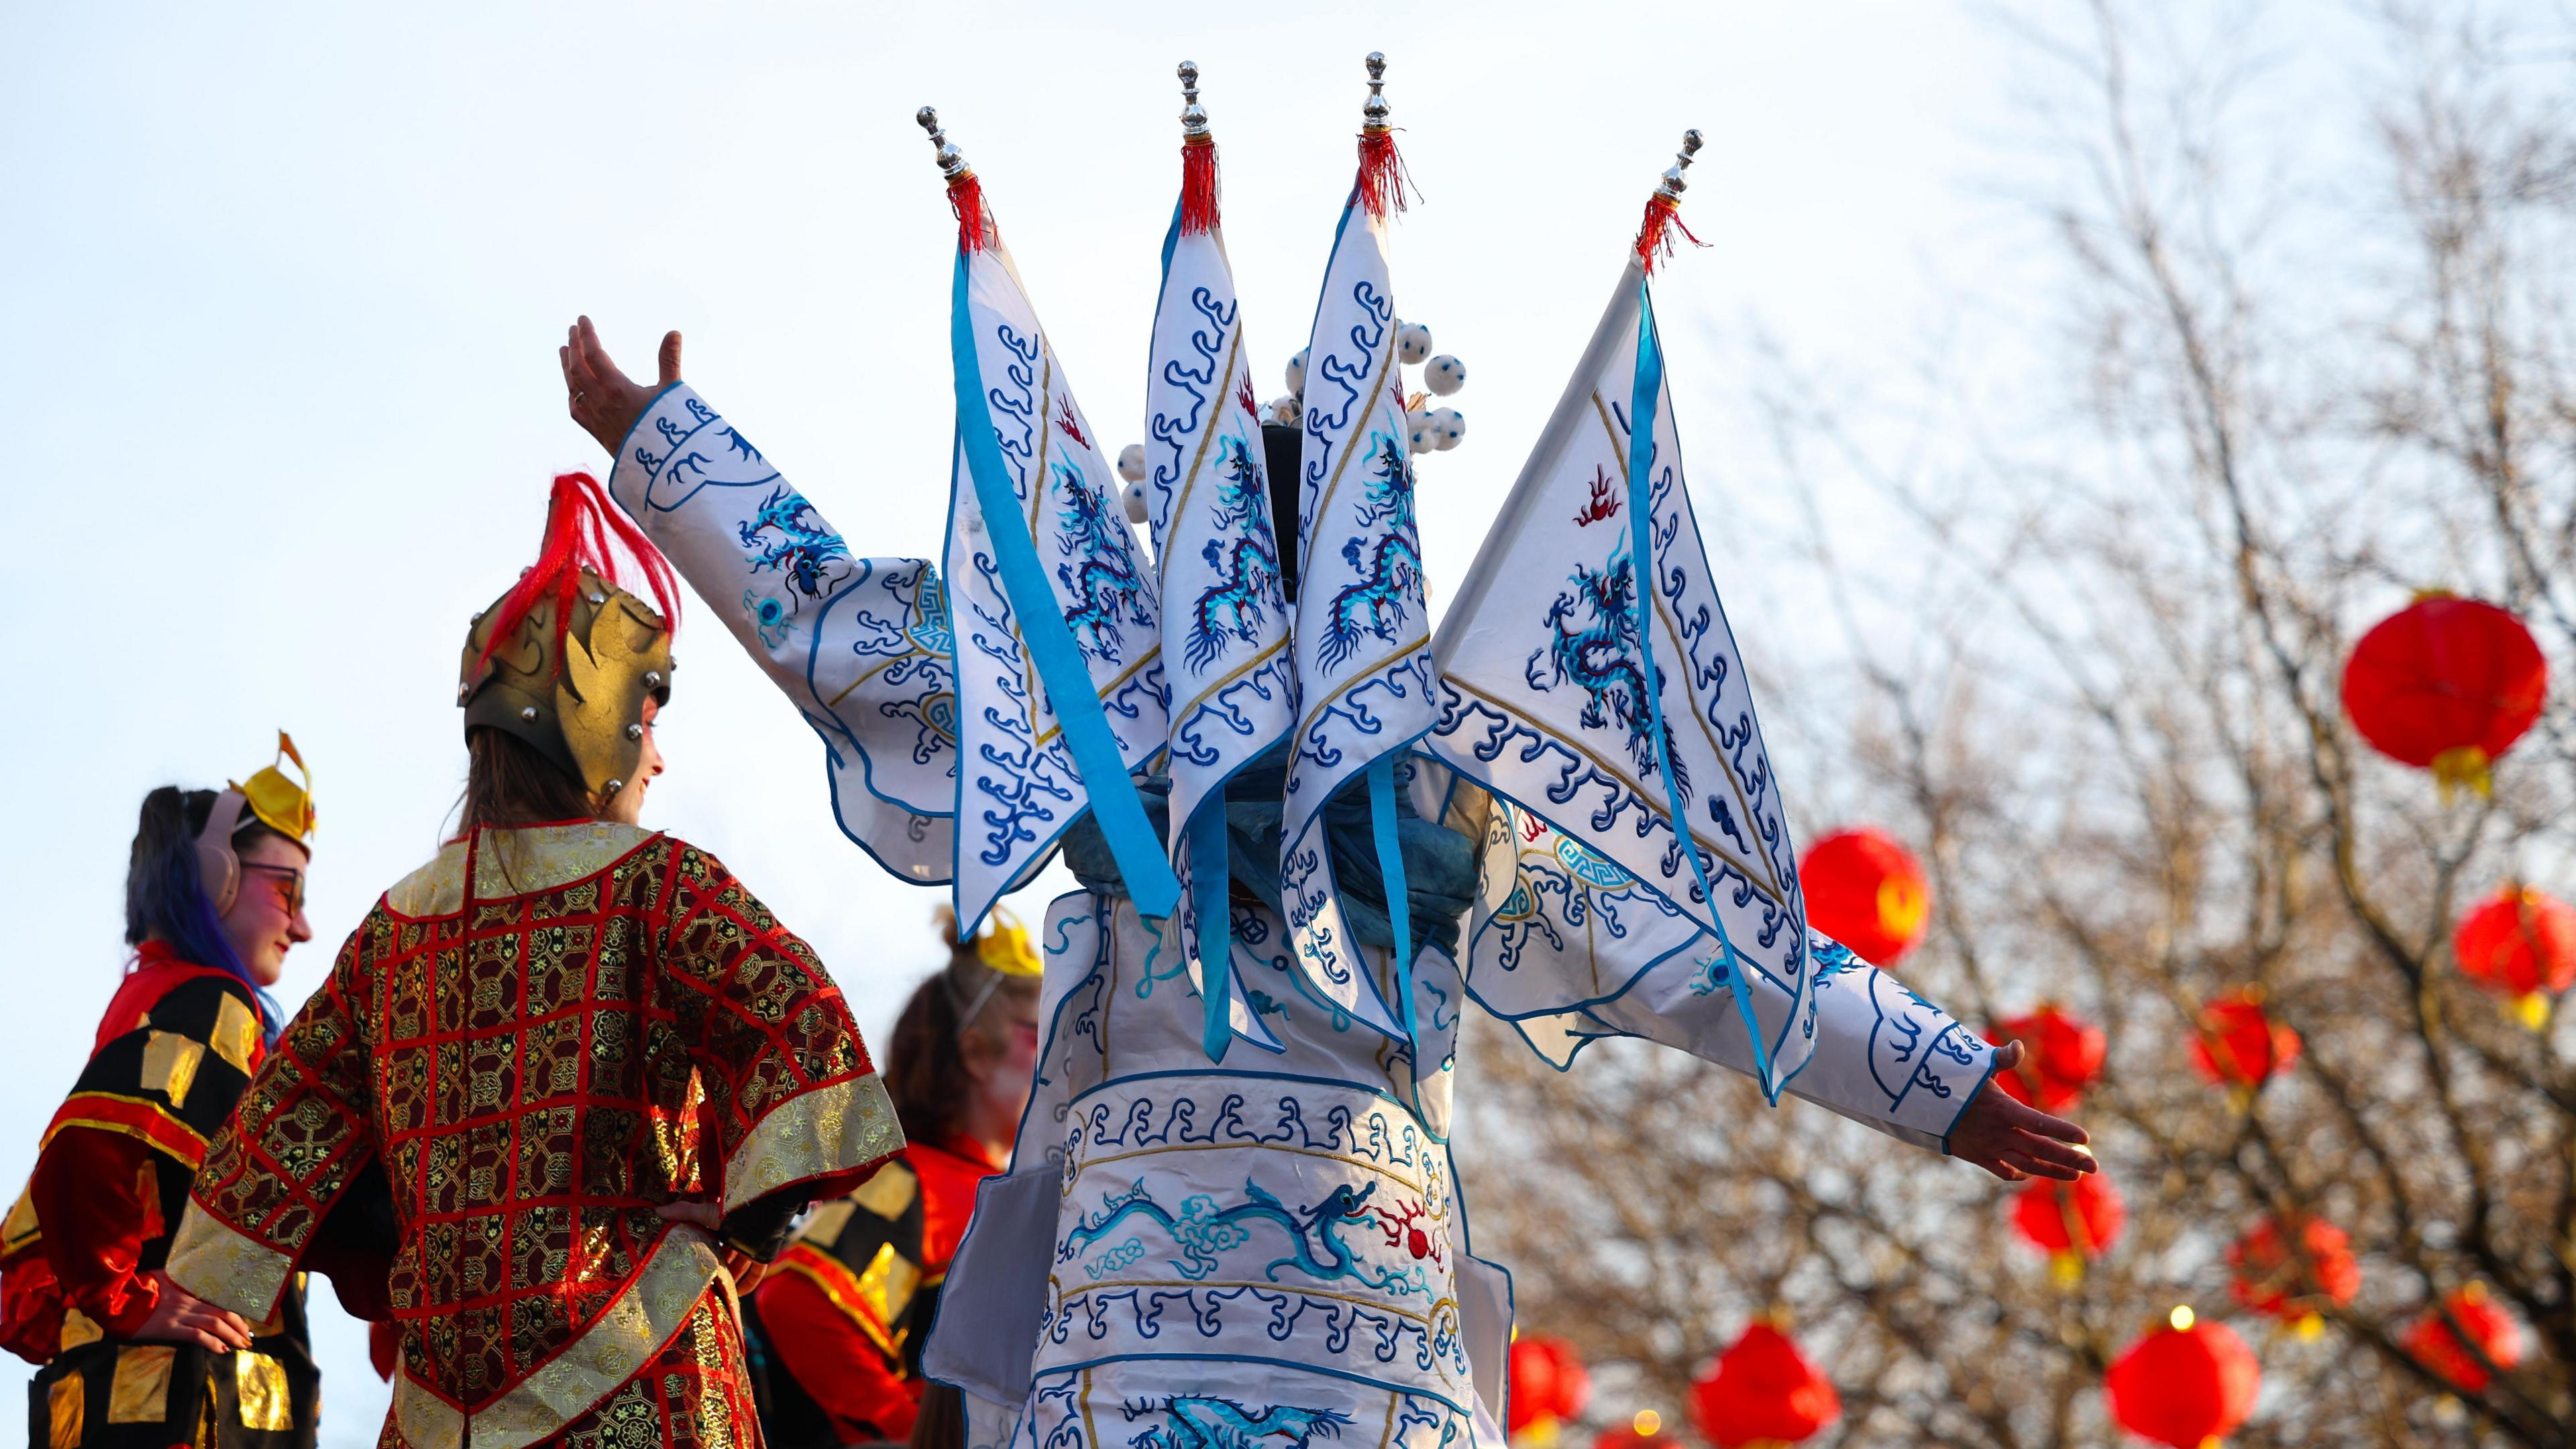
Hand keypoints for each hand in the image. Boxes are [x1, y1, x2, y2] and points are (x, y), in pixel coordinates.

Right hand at [131, 1270, 253, 1352]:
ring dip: (231, 1335)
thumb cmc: (137, 1290)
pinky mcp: (168, 1328)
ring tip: (242, 1346)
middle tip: (248, 1339)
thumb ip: (178, 1282)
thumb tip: (189, 1286)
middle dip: (239, 1327)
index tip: (244, 1325)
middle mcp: (187, 1302)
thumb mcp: (161, 1280)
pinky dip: (212, 1342)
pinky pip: (196, 1335)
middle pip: (222, 1313)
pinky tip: (221, 1350)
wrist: (116, 1299)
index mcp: (187, 1291)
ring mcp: (178, 1315)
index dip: (235, 1315)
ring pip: (214, 1323)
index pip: (218, 1303)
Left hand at [560, 317, 681, 456]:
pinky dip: (572, 394)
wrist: (664, 468)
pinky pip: (576, 409)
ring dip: (566, 366)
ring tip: (564, 350)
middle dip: (574, 346)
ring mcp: (596, 418)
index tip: (582, 320)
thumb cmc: (672, 430)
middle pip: (577, 368)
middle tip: (573, 330)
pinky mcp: (597, 433)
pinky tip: (572, 389)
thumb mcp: (672, 392)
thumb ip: (670, 360)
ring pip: (572, 387)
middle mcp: (601, 402)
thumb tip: (674, 332)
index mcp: (617, 388)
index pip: (594, 354)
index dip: (586, 335)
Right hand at [653, 1200, 764, 1293]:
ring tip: (716, 1290)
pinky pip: (756, 1273)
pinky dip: (748, 1284)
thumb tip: (658, 1211)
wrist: (763, 1207)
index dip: (704, 1250)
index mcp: (724, 1226)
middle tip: (703, 1281)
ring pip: (739, 1265)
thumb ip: (683, 1212)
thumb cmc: (733, 1208)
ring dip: (730, 1277)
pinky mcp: (762, 1255)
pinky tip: (738, 1294)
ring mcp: (751, 1246)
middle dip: (716, 1267)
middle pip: (726, 1255)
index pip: (713, 1241)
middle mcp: (738, 1237)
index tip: (693, 1263)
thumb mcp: (705, 1212)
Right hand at [1948, 1041, 2096, 1180]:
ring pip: (2028, 1165)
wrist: (1916, 1107)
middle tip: (2095, 1166)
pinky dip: (2021, 1173)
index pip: (2040, 1123)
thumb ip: (2001, 1058)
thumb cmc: (1948, 1082)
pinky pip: (2004, 1170)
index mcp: (2002, 1110)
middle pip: (2041, 1150)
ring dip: (2054, 1171)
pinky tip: (2032, 1174)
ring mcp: (1989, 1149)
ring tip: (2076, 1176)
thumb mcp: (1974, 1067)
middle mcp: (1999, 1134)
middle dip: (2070, 1159)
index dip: (2063, 1131)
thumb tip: (2019, 1046)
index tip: (2086, 1139)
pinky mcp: (1977, 1157)